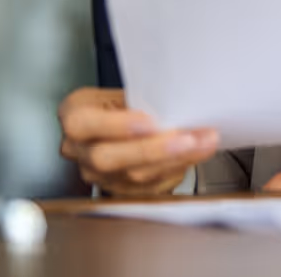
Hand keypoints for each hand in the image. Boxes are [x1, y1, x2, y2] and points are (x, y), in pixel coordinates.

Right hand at [59, 88, 218, 196]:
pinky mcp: (117, 190)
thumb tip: (180, 99)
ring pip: (133, 175)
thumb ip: (142, 98)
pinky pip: (147, 187)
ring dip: (175, 160)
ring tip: (204, 143)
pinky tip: (196, 155)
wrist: (122, 122)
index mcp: (76, 115)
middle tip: (188, 139)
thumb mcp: (126, 89)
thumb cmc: (125, 101)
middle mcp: (80, 150)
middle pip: (108, 157)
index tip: (150, 122)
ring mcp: (96, 174)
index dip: (117, 125)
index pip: (83, 124)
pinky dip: (176, 169)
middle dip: (154, 150)